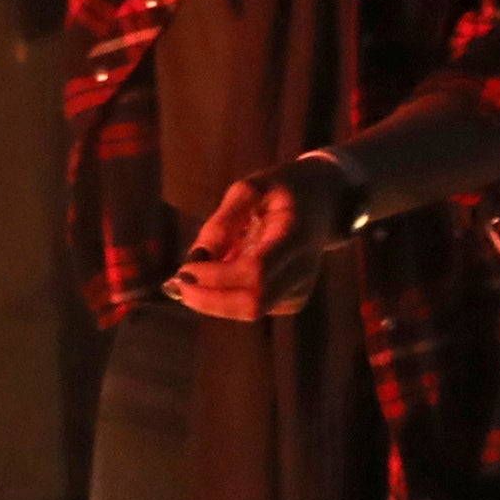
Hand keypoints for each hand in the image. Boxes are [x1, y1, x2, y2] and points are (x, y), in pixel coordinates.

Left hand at [167, 157, 361, 321]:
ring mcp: (300, 289)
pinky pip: (250, 306)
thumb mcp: (250, 189)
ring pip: (248, 310)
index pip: (255, 271)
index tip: (183, 270)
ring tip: (208, 264)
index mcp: (294, 235)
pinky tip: (230, 268)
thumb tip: (195, 260)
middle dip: (209, 301)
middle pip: (253, 304)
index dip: (216, 277)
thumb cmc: (280, 191)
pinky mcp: (293, 301)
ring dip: (215, 296)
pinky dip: (228, 294)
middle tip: (175, 286)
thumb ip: (222, 222)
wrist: (324, 203)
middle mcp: (303, 269)